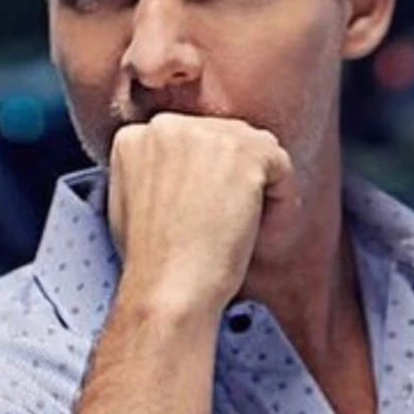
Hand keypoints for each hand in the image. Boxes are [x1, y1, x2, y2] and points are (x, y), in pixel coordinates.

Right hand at [107, 112, 295, 318]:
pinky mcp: (245, 151)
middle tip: (232, 226)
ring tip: (247, 234)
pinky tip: (262, 236)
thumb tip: (187, 172)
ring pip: (255, 151)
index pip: (189, 142)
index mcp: (136, 136)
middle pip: (224, 139)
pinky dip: (282, 204)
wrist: (167, 289)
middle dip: (234, 180)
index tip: (207, 213)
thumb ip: (153, 174)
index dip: (205, 179)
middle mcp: (167, 125)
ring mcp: (206, 133)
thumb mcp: (131, 204)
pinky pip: (280, 167)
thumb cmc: (151, 262)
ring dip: (259, 190)